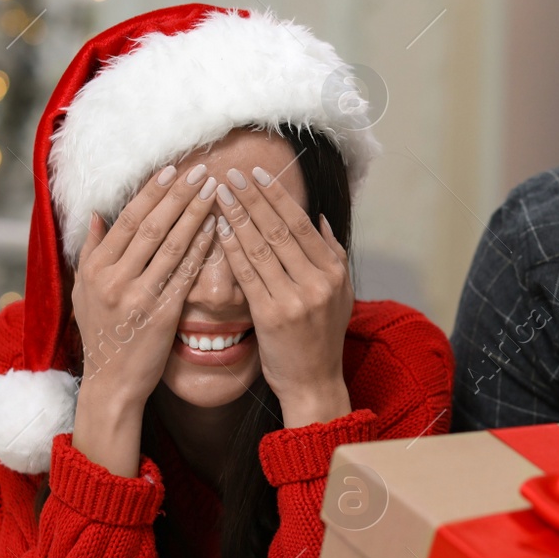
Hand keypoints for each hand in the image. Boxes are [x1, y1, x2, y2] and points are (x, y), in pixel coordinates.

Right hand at [70, 163, 217, 473]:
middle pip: (150, 226)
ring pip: (170, 245)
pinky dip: (201, 248)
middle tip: (200, 170)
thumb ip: (90, 252)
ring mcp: (137, 296)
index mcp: (94, 268)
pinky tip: (216, 228)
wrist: (111, 382)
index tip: (172, 170)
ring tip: (213, 191)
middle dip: (177, 195)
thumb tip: (97, 215)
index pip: (126, 220)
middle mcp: (113, 279)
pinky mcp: (161, 314)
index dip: (151, 193)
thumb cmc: (101, 335)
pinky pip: (185, 274)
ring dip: (194, 214)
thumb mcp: (83, 291)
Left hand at [212, 165, 353, 427]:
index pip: (300, 223)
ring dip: (237, 217)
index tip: (256, 174)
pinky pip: (247, 274)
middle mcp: (317, 282)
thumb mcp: (340, 293)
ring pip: (261, 247)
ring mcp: (295, 299)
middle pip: (279, 229)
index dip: (276, 196)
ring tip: (218, 195)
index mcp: (333, 271)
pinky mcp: (271, 316)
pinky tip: (218, 230)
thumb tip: (317, 217)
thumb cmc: (321, 337)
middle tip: (230, 175)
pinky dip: (231, 249)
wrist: (314, 383)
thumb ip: (332, 253)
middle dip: (252, 199)